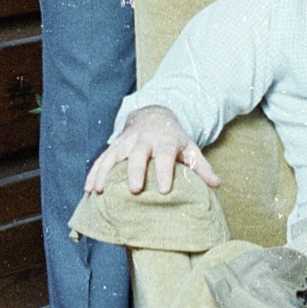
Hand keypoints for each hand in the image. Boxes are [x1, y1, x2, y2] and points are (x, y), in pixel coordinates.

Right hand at [84, 106, 220, 196]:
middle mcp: (144, 140)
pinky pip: (101, 159)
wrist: (154, 116)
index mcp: (165, 141)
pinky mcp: (114, 146)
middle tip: (134, 190)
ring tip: (100, 191)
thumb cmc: (174, 139)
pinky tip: (88, 190)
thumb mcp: (190, 149)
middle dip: (135, 171)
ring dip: (106, 173)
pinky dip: (94, 173)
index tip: (164, 190)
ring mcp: (126, 142)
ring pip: (114, 156)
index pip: (166, 155)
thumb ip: (202, 167)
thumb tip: (218, 184)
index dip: (165, 171)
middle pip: (138, 154)